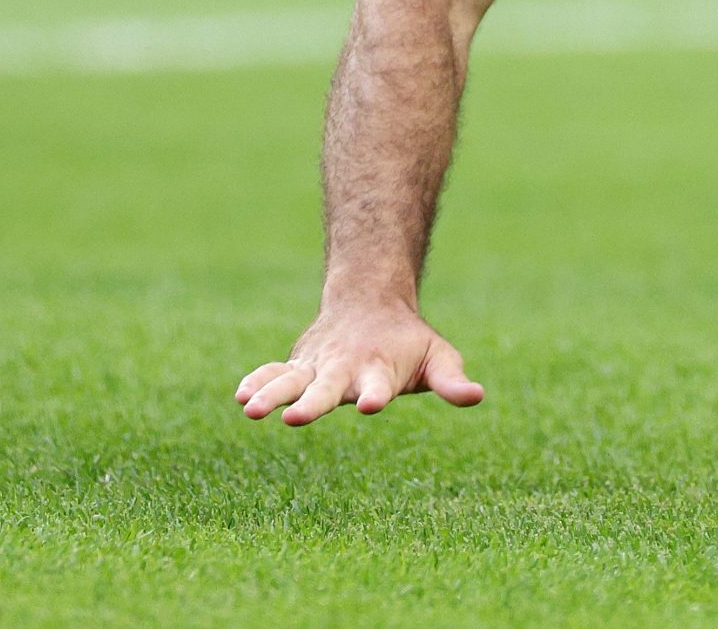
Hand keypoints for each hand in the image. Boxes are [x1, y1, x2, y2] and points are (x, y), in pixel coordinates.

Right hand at [235, 302, 483, 425]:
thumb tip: (477, 396)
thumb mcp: (438, 357)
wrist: (370, 299)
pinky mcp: (299, 365)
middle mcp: (345, 368)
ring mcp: (318, 366)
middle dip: (312, 404)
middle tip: (295, 419)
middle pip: (327, 388)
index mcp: (380, 369)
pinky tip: (239, 397)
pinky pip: (272, 372)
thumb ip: (451, 380)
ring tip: (249, 410)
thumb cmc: (408, 341)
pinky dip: (256, 381)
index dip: (376, 395)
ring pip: (290, 381)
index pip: (379, 385)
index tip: (373, 405)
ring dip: (270, 394)